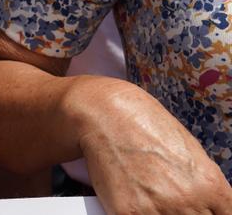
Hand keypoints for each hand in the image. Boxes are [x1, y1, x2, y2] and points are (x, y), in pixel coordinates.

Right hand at [70, 79, 231, 213]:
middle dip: (183, 212)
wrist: (107, 114)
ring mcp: (158, 209)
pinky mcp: (127, 213)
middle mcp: (188, 200)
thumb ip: (203, 186)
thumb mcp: (190, 154)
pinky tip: (133, 202)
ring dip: (159, 213)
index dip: (209, 214)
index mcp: (210, 186)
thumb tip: (208, 206)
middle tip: (168, 200)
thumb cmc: (146, 126)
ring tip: (149, 197)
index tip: (200, 211)